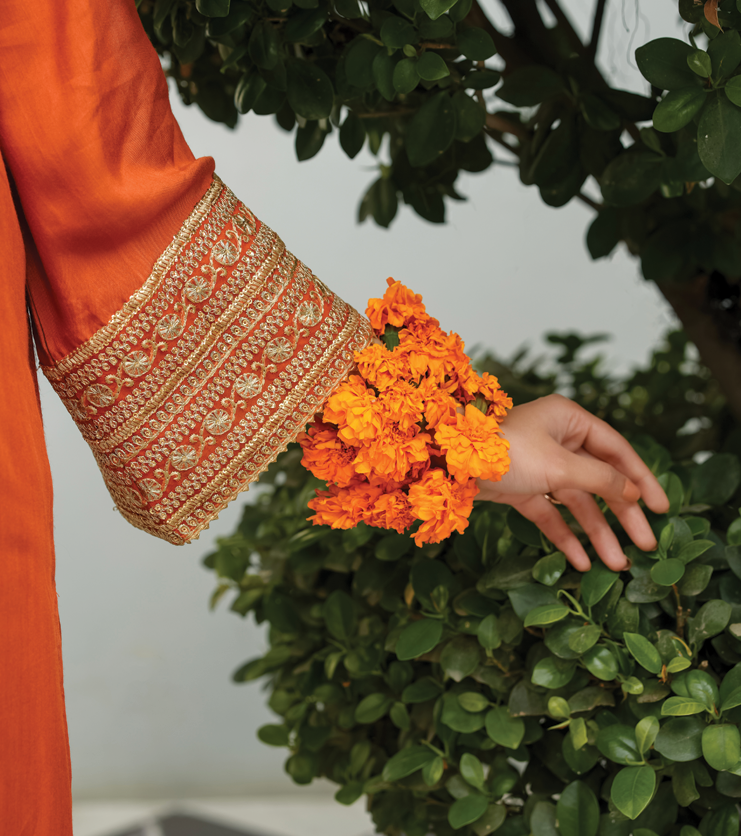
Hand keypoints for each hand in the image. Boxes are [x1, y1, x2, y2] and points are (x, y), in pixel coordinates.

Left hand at [477, 394, 669, 571]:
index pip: (616, 450)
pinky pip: (550, 512)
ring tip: (617, 564)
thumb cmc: (506, 453)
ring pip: (576, 501)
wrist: (449, 466)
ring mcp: (538, 464)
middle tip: (645, 544)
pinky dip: (564, 535)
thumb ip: (600, 479)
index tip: (662, 509)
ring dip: (596, 532)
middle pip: (599, 479)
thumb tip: (632, 491)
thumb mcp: (560, 466)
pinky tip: (581, 562)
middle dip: (622, 514)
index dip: (641, 480)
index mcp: (569, 419)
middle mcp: (557, 438)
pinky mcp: (521, 487)